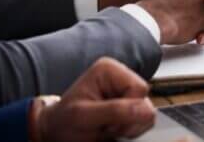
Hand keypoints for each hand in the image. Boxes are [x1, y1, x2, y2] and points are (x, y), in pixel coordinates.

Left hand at [34, 57, 154, 141]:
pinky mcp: (128, 106)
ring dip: (129, 127)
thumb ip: (114, 111)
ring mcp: (125, 92)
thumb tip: (145, 109)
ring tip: (107, 129)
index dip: (128, 109)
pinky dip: (130, 130)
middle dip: (128, 120)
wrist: (56, 134)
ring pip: (146, 111)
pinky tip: (113, 131)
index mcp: (110, 70)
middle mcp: (120, 77)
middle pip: (145, 100)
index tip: (107, 122)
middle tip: (105, 127)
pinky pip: (142, 120)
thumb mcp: (83, 116)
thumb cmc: (63, 122)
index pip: (139, 88)